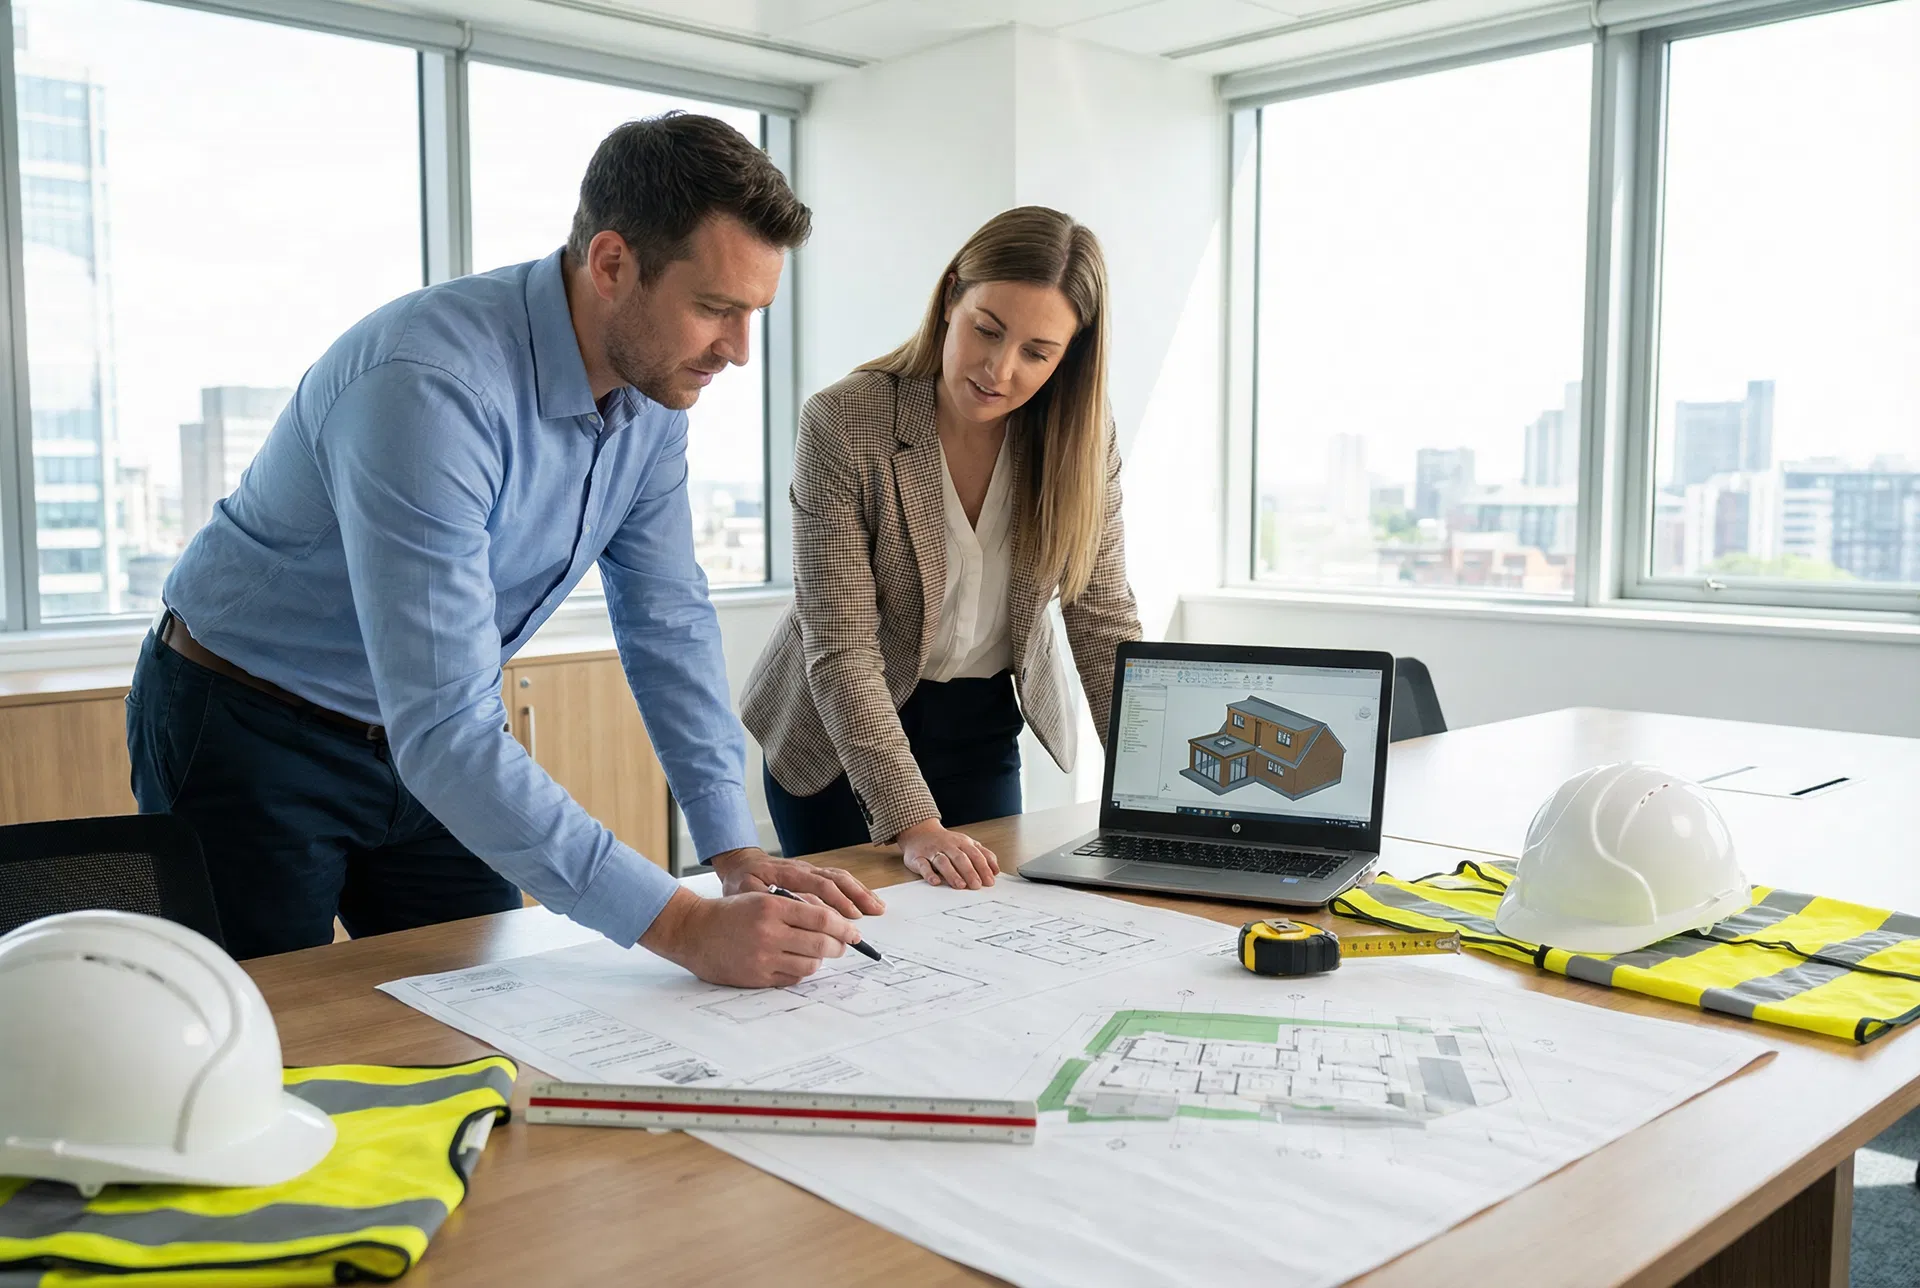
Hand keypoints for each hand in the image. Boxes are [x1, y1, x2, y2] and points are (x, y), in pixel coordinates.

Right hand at [639, 887, 857, 986]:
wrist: (693, 932)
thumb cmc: (729, 913)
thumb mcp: (760, 898)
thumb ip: (793, 907)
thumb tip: (830, 921)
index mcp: (772, 907)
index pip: (821, 918)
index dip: (843, 927)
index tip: (853, 931)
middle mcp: (769, 932)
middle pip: (821, 944)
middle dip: (838, 946)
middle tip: (842, 945)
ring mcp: (763, 958)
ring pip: (810, 965)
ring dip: (820, 961)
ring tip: (819, 954)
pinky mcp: (757, 977)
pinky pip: (792, 978)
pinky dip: (801, 972)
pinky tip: (798, 963)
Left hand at [708, 847, 886, 918]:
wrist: (741, 864)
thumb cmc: (742, 881)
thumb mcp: (746, 891)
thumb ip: (769, 899)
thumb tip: (795, 909)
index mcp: (788, 872)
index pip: (818, 884)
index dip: (837, 901)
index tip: (851, 916)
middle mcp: (804, 869)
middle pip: (836, 879)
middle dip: (857, 896)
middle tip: (872, 913)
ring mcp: (811, 870)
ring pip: (841, 877)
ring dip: (861, 892)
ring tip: (878, 908)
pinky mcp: (814, 874)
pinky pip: (839, 879)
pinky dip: (855, 889)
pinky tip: (866, 902)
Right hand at [897, 820, 997, 888]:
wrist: (919, 832)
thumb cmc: (946, 842)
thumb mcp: (966, 844)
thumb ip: (983, 854)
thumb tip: (996, 870)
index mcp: (962, 842)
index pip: (975, 855)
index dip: (983, 868)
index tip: (989, 881)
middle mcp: (948, 846)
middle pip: (960, 858)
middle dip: (970, 872)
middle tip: (977, 885)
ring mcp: (932, 851)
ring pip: (943, 862)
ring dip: (952, 874)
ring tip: (960, 885)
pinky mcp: (918, 858)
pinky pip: (923, 865)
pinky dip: (929, 874)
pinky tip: (935, 882)